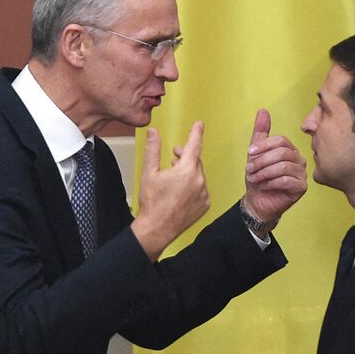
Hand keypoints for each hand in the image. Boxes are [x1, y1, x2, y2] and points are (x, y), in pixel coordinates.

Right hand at [131, 122, 209, 260]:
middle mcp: (199, 181)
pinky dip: (193, 186)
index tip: (199, 125)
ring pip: (198, 175)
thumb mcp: (149, 173)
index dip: (196, 133)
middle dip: (185, 156)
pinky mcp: (205, 204)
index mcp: (186, 170)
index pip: (194, 145)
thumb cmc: (152, 202)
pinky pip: (201, 189)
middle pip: (195, 161)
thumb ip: (153, 150)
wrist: (157, 228)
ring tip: (174, 176)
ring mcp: (204, 194)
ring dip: (188, 172)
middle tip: (173, 157)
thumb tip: (153, 132)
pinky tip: (180, 191)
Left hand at [242, 109, 306, 230]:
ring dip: (264, 172)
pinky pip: (286, 180)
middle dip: (262, 161)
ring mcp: (302, 174)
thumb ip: (261, 132)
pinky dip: (270, 182)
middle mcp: (299, 160)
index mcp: (289, 149)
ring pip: (283, 166)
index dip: (264, 146)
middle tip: (249, 169)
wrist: (258, 201)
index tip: (249, 152)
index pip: (280, 140)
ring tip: (254, 178)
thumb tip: (263, 111)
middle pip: (282, 153)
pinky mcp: (301, 187)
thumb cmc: (258, 177)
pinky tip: (263, 185)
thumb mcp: (255, 153)